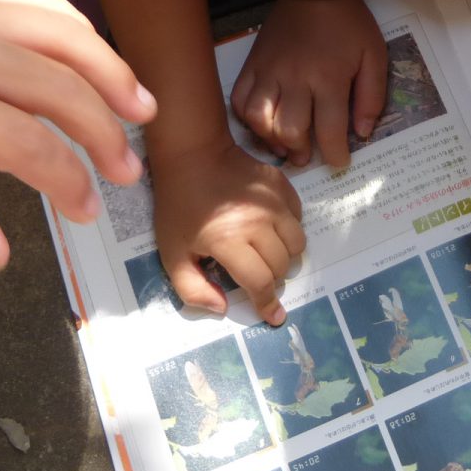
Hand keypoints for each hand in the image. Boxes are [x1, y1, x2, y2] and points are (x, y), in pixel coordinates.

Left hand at [0, 0, 154, 271]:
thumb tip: (0, 253)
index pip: (27, 143)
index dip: (69, 181)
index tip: (85, 211)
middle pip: (59, 85)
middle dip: (104, 132)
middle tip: (125, 172)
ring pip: (60, 32)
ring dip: (109, 71)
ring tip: (139, 109)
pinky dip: (75, 29)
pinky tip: (91, 59)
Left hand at [153, 138, 306, 324]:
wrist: (192, 155)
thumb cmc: (179, 207)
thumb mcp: (172, 253)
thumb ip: (192, 289)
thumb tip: (223, 308)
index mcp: (228, 241)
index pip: (260, 282)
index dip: (267, 303)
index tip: (273, 316)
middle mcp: (257, 222)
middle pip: (281, 266)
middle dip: (272, 279)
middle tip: (257, 275)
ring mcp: (273, 202)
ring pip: (297, 243)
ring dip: (285, 256)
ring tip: (266, 253)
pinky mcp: (282, 185)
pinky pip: (299, 217)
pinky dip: (290, 229)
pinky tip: (270, 228)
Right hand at [230, 0, 387, 168]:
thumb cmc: (349, 25)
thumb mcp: (374, 56)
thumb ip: (372, 96)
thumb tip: (362, 133)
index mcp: (328, 77)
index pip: (329, 130)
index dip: (335, 154)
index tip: (339, 162)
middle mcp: (295, 77)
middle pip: (289, 130)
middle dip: (300, 152)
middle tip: (307, 156)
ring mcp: (269, 71)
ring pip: (258, 118)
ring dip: (271, 139)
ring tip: (284, 145)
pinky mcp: (252, 64)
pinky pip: (239, 99)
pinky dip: (247, 119)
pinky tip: (263, 124)